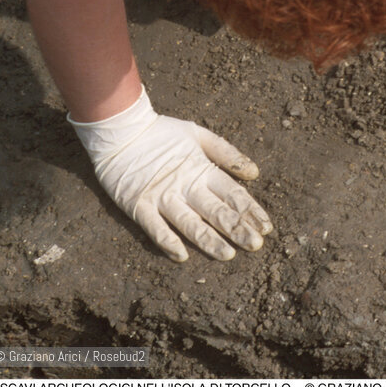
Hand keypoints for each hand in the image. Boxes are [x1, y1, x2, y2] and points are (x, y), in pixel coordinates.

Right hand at [69, 88, 272, 261]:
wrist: (119, 131)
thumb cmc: (162, 133)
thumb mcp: (199, 135)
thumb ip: (227, 154)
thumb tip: (254, 174)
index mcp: (202, 168)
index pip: (233, 193)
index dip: (251, 211)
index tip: (266, 227)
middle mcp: (185, 185)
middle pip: (216, 211)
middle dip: (238, 229)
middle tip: (256, 245)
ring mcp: (161, 196)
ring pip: (189, 223)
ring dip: (209, 241)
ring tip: (228, 255)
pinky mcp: (138, 205)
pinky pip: (154, 227)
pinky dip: (167, 242)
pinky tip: (181, 256)